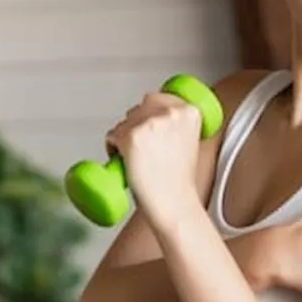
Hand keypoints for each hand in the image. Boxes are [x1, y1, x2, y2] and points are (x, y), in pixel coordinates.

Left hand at [104, 92, 203, 227]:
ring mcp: (149, 123)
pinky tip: (124, 160)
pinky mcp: (131, 136)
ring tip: (134, 158)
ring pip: (124, 121)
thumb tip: (152, 117)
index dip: (150, 115)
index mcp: (189, 111)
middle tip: (142, 149)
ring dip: (123, 137)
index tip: (149, 129)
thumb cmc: (178, 180)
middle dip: (135, 125)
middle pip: (139, 108)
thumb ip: (175, 124)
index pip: (159, 98)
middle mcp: (170, 112)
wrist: (174, 203)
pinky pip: (112, 135)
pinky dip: (112, 147)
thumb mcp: (189, 142)